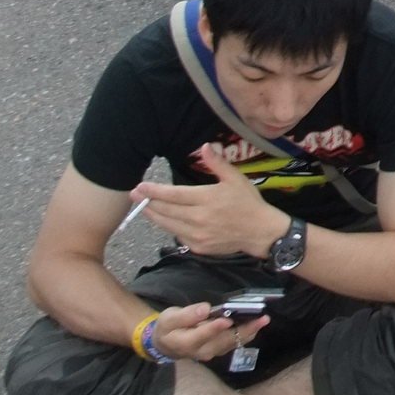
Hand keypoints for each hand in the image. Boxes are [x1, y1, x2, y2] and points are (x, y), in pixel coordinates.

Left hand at [130, 144, 288, 258]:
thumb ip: (217, 164)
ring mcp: (196, 235)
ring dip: (153, 216)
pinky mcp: (198, 247)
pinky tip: (167, 221)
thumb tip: (204, 147)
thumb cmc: (248, 202)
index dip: (154, 191)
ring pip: (167, 225)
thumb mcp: (236, 179)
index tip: (140, 186)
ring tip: (144, 208)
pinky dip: (169, 227)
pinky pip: (178, 236)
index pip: (173, 194)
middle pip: (165, 210)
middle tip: (134, 195)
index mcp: (207, 199)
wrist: (260, 232)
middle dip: (147, 202)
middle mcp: (198, 218)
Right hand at [150, 302, 262, 363]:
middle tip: (261, 318)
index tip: (227, 319)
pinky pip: (233, 344)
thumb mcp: (169, 318)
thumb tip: (204, 309)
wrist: (166, 344)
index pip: (202, 335)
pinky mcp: (217, 350)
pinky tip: (255, 326)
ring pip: (231, 343)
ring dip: (248, 332)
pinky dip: (245, 335)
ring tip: (263, 321)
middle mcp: (201, 351)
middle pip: (224, 341)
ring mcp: (211, 352)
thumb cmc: (167, 328)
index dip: (214, 327)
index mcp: (186, 343)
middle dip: (244, 329)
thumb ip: (186, 315)